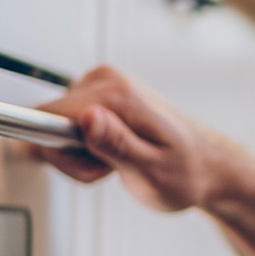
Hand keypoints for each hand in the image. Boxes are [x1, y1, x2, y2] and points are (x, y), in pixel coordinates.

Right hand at [22, 66, 223, 212]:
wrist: (206, 167)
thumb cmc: (186, 173)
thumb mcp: (151, 171)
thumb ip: (116, 144)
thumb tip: (86, 117)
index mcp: (120, 96)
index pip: (48, 114)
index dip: (57, 151)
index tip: (82, 166)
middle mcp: (110, 82)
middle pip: (50, 121)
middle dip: (71, 157)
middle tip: (108, 171)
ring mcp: (104, 86)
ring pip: (57, 126)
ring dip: (79, 155)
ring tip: (115, 165)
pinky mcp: (101, 96)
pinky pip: (69, 124)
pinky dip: (86, 147)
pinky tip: (113, 155)